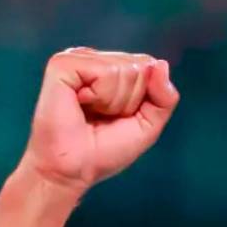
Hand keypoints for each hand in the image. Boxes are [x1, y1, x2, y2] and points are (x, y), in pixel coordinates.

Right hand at [20, 48, 179, 191]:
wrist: (75, 168)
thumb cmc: (106, 149)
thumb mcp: (149, 124)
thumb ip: (165, 97)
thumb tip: (161, 64)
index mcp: (113, 68)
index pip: (150, 66)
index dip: (145, 98)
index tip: (122, 116)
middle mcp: (95, 59)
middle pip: (141, 66)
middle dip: (130, 100)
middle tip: (104, 117)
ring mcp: (78, 58)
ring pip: (125, 69)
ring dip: (115, 102)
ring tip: (92, 113)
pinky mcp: (62, 64)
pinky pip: (104, 71)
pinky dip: (101, 96)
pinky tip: (81, 104)